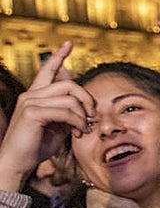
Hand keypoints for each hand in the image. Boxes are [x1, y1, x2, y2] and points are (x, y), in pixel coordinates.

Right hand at [0, 43, 94, 191]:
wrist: (17, 163)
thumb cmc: (36, 146)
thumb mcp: (56, 127)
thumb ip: (68, 113)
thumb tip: (84, 107)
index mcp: (36, 96)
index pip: (48, 70)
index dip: (59, 56)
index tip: (69, 44)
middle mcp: (31, 95)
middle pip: (69, 84)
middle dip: (87, 99)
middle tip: (92, 116)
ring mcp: (30, 102)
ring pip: (70, 98)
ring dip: (83, 115)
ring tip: (83, 128)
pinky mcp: (33, 113)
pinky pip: (66, 111)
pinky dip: (78, 122)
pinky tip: (78, 131)